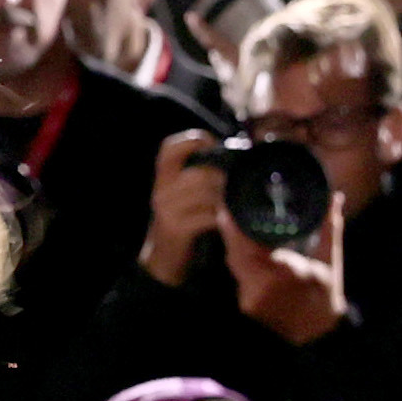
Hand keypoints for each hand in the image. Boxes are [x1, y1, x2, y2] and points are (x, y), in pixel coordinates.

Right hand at [136, 129, 222, 284]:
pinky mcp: (176, 228)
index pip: (170, 148)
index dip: (193, 141)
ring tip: (237, 202)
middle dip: (225, 176)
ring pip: (206, 191)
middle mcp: (161, 190)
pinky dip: (223, 217)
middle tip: (240, 183)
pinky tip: (229, 220)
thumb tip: (234, 155)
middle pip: (200, 171)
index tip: (213, 145)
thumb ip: (201, 175)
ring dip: (227, 197)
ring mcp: (167, 209)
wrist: (164, 259)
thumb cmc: (183, 222)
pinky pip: (207, 215)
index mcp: (163, 177)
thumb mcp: (183, 195)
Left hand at [221, 192, 347, 346]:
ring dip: (232, 240)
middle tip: (230, 207)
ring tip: (232, 220)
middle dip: (232, 228)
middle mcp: (265, 283)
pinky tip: (239, 244)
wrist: (314, 337)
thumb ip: (330, 229)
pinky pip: (237, 270)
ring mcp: (253, 295)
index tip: (233, 206)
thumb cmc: (324, 297)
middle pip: (236, 248)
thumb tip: (336, 198)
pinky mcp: (246, 301)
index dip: (238, 224)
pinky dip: (238, 257)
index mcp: (287, 271)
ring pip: (233, 258)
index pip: (252, 241)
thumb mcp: (330, 263)